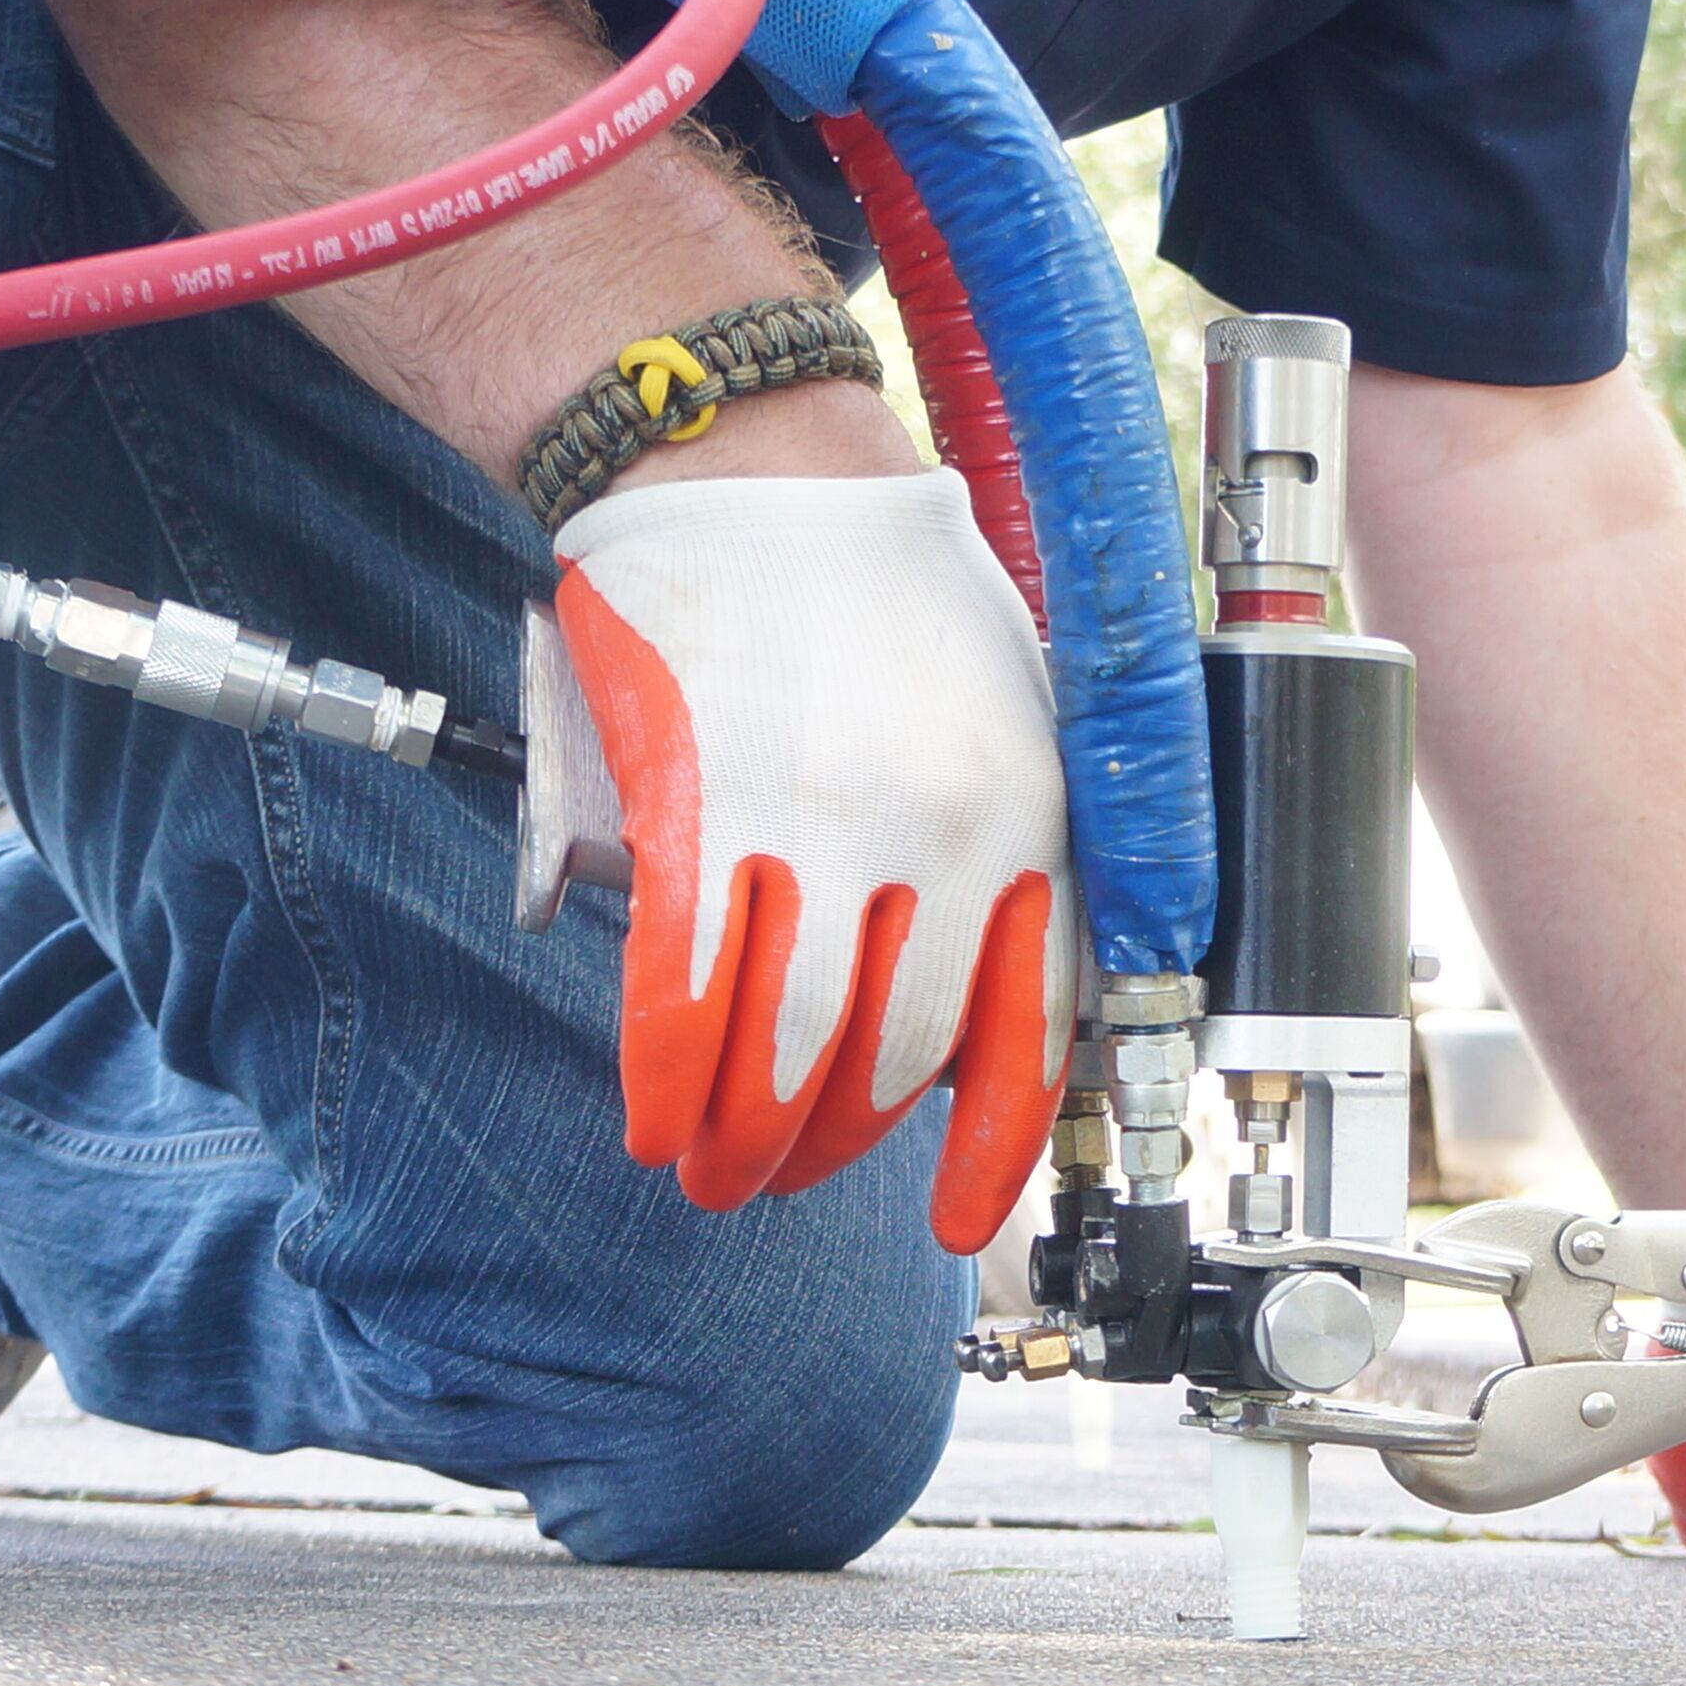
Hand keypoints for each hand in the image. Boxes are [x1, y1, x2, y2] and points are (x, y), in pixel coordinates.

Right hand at [549, 469, 1070, 1248]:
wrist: (756, 459)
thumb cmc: (880, 585)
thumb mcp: (1003, 723)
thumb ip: (992, 864)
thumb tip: (952, 1018)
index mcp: (1032, 820)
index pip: (1024, 1037)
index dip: (983, 1155)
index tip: (957, 1227)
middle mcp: (943, 834)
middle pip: (885, 1060)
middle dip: (820, 1145)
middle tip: (772, 1175)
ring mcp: (822, 823)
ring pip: (784, 1045)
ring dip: (737, 1133)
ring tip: (707, 1164)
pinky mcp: (705, 803)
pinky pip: (686, 988)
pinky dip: (666, 1072)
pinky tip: (653, 1114)